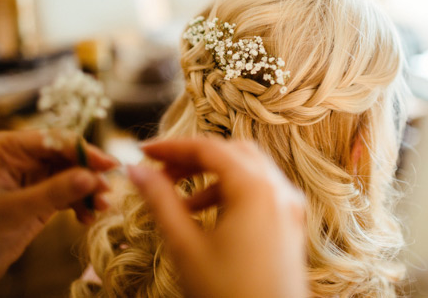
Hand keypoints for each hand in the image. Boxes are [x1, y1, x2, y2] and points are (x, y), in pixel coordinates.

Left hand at [0, 130, 116, 285]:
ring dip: (89, 190)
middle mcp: (25, 156)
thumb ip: (55, 192)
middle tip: (108, 190)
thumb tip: (92, 177)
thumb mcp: (15, 210)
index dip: (85, 151)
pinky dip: (81, 204)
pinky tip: (87, 218)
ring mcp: (36, 175)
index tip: (108, 165)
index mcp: (10, 148)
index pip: (56, 140)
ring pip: (74, 174)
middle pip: (70, 156)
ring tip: (101, 207)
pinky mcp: (44, 195)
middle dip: (90, 173)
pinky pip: (71, 192)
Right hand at [129, 138, 307, 297]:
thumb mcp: (186, 246)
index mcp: (256, 188)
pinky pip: (261, 191)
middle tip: (162, 171)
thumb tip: (136, 171)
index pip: (209, 149)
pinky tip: (209, 214)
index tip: (143, 151)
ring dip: (214, 174)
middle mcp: (280, 189)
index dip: (172, 146)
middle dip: (195, 157)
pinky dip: (233, 191)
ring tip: (182, 199)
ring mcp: (290, 206)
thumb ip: (160, 201)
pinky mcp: (291, 223)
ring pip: (249, 169)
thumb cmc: (227, 295)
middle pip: (232, 152)